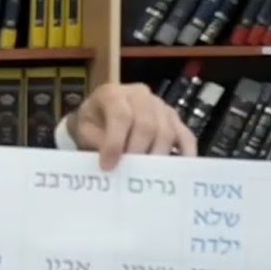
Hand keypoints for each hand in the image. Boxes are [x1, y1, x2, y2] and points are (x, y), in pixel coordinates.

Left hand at [67, 82, 196, 170]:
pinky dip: (185, 155)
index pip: (121, 116)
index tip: (108, 166)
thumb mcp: (84, 131)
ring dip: (157, 157)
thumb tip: (114, 165)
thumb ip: (97, 144)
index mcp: (113, 93)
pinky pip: (186, 136)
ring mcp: (161, 105)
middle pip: (147, 124)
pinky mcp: (174, 119)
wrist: (99, 114)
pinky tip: (178, 172)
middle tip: (130, 174)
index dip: (115, 143)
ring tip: (146, 176)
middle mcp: (140, 94)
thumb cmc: (92, 124)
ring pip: (167, 131)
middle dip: (138, 152)